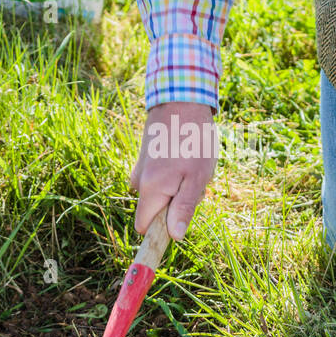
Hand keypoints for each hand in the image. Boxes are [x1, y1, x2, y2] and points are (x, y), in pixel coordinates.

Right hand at [129, 101, 216, 239]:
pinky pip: (159, 178)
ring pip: (159, 193)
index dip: (161, 230)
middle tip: (195, 183)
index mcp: (150, 190)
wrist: (181, 100)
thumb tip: (174, 236)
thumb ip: (183, 208)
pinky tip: (186, 156)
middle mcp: (139, 181)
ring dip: (177, 187)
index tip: (180, 222)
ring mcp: (140, 168)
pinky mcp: (145, 158)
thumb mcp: (196, 178)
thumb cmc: (193, 140)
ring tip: (193, 166)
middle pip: (155, 210)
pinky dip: (173, 174)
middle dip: (175, 205)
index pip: (144, 227)